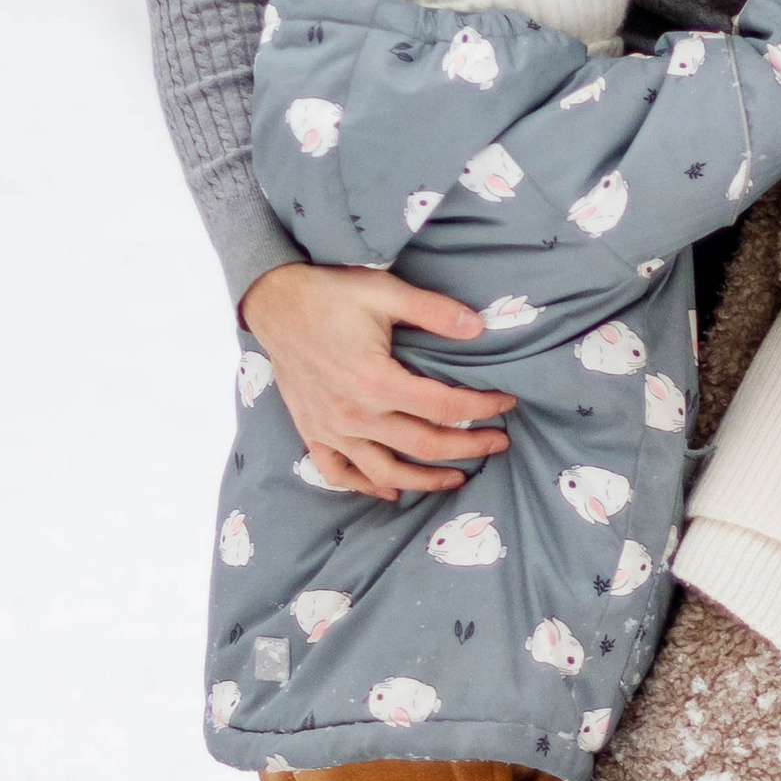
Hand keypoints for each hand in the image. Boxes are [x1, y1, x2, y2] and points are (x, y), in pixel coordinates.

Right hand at [239, 261, 514, 499]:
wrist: (274, 301)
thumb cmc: (329, 293)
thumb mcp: (385, 291)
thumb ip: (433, 311)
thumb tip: (479, 328)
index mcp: (377, 380)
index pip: (444, 407)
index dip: (482, 408)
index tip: (506, 403)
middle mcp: (355, 414)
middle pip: (424, 446)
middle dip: (469, 448)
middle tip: (499, 443)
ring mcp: (331, 429)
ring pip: (386, 472)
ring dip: (426, 480)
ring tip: (457, 478)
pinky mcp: (312, 432)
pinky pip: (340, 473)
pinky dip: (366, 487)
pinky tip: (391, 490)